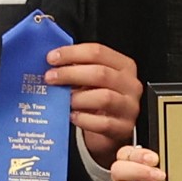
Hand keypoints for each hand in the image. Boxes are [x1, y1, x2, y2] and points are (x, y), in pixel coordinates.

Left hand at [51, 40, 143, 158]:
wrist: (110, 128)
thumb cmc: (98, 98)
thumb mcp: (91, 79)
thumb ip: (77, 67)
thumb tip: (53, 61)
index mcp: (124, 66)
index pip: (98, 52)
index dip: (72, 53)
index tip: (51, 58)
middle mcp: (130, 84)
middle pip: (101, 73)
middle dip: (70, 74)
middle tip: (50, 78)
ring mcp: (129, 107)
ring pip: (104, 97)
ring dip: (78, 98)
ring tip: (63, 100)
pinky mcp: (124, 128)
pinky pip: (103, 123)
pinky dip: (84, 119)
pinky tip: (72, 116)